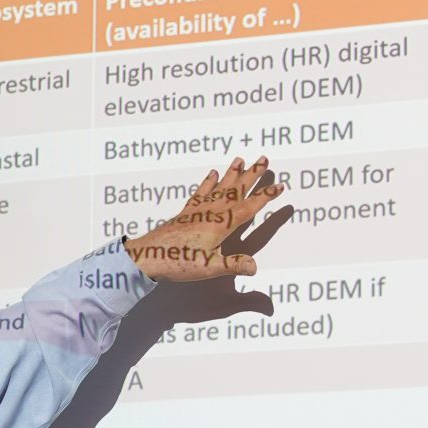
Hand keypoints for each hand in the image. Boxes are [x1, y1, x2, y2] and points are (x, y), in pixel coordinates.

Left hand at [124, 156, 288, 281]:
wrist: (149, 256)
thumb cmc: (179, 262)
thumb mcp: (210, 268)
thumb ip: (233, 265)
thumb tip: (254, 267)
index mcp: (221, 225)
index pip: (249, 208)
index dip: (265, 197)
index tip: (279, 186)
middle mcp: (212, 213)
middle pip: (236, 190)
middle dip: (252, 175)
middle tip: (264, 159)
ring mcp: (198, 210)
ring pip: (220, 187)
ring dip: (232, 173)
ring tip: (241, 159)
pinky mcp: (187, 212)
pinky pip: (201, 192)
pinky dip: (209, 182)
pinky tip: (213, 173)